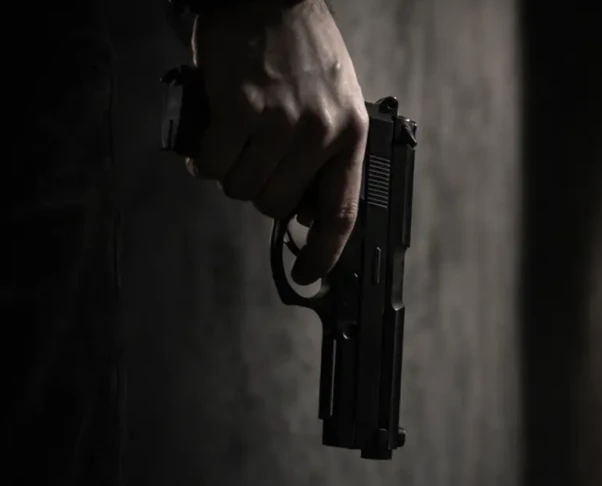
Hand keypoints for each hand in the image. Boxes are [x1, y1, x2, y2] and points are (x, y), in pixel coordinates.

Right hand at [188, 0, 366, 283]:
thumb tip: (304, 210)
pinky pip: (213, 166)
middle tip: (253, 159)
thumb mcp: (336, 101)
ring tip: (236, 136)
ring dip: (231, 171)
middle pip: (276, 205)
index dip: (324, 252)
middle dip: (259, 190)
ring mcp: (280, 124)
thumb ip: (326, 153)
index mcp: (350, 135)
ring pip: (242, 189)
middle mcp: (320, 134)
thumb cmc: (301, 49)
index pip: (342, 212)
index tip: (309, 274)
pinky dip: (205, 157)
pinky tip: (213, 131)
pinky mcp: (239, 112)